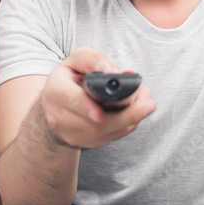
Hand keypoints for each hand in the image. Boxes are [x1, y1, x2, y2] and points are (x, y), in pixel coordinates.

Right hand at [38, 47, 154, 148]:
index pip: (71, 100)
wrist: (56, 105)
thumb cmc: (69, 79)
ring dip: (131, 118)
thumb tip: (113, 73)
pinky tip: (136, 112)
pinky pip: (112, 137)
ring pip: (106, 132)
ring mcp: (72, 134)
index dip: (86, 107)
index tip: (101, 114)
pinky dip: (127, 124)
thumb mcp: (77, 60)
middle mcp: (59, 117)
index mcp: (55, 92)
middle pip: (95, 123)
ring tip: (146, 102)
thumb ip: (94, 60)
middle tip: (148, 103)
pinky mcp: (86, 143)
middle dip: (126, 114)